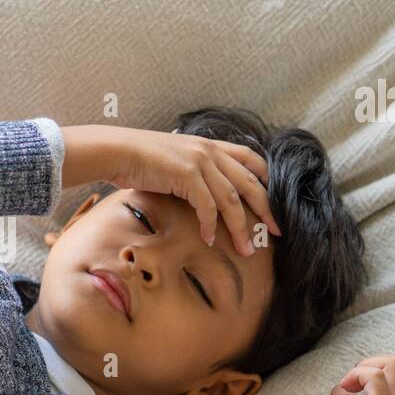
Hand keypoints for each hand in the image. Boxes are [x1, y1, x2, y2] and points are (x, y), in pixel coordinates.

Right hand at [104, 129, 281, 255]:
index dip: (268, 181)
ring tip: (245, 249)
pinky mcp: (187, 174)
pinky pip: (207, 206)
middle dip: (267, 210)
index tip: (274, 204)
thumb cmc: (141, 159)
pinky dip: (210, 226)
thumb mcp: (176, 160)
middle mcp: (210, 151)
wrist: (117, 151)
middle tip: (276, 232)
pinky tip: (208, 240)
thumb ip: (195, 171)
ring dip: (240, 228)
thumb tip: (204, 193)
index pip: (252, 159)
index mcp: (211, 145)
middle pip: (250, 183)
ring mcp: (200, 161)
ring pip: (232, 200)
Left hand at [323, 354, 394, 394]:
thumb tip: (342, 387)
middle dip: (371, 364)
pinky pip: (374, 375)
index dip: (376, 372)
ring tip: (349, 386)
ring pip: (393, 363)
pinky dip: (356, 374)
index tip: (354, 387)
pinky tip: (345, 389)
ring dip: (365, 367)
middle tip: (351, 384)